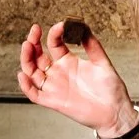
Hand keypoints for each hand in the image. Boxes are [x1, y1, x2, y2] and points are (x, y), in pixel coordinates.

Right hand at [18, 23, 136, 136]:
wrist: (115, 112)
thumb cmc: (111, 89)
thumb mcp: (103, 63)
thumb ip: (93, 46)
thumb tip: (84, 27)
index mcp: (68, 61)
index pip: (53, 44)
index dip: (54, 34)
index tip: (60, 26)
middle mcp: (58, 73)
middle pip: (38, 56)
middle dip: (33, 42)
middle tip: (34, 30)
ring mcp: (54, 87)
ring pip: (32, 72)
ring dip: (27, 58)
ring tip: (27, 45)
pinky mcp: (53, 101)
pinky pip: (35, 94)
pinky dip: (26, 86)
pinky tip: (23, 75)